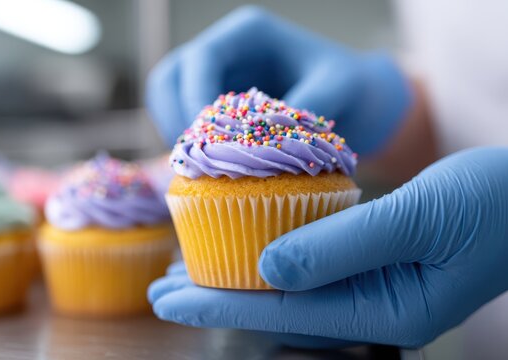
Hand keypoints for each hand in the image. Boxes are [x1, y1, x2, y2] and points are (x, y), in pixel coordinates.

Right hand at [146, 5, 412, 154]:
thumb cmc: (348, 85)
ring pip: (164, 99)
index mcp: (247, 34)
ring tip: (200, 163)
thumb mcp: (337, 89)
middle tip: (199, 154)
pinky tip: (208, 165)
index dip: (195, 96)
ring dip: (173, 131)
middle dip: (174, 116)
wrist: (352, 99)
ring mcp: (212, 79)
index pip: (202, 58)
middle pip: (168, 77)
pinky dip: (187, 144)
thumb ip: (302, 107)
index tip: (209, 138)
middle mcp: (222, 52)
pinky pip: (179, 121)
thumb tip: (266, 139)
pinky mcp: (211, 104)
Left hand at [148, 147, 507, 347]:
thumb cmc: (492, 204)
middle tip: (160, 289)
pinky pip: (312, 271)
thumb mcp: (419, 218)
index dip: (217, 303)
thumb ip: (342, 244)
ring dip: (237, 279)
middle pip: (276, 307)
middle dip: (215, 297)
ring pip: (289, 291)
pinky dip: (270, 261)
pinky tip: (245, 250)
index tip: (166, 297)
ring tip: (188, 272)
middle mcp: (372, 310)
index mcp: (384, 311)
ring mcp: (374, 292)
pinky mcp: (375, 269)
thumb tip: (267, 267)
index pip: (280, 310)